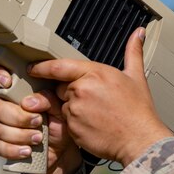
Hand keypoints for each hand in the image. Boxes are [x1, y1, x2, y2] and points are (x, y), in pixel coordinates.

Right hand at [0, 67, 81, 173]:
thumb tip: (30, 101)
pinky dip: (13, 149)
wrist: (61, 148)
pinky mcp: (1, 143)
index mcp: (19, 91)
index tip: (7, 82)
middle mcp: (6, 106)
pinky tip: (27, 151)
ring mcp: (1, 125)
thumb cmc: (59, 121)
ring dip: (20, 135)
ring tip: (38, 138)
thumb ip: (49, 99)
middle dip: (18, 116)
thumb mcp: (61, 108)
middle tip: (38, 121)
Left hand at [28, 28, 168, 165]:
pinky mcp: (72, 129)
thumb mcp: (136, 77)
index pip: (59, 66)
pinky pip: (66, 124)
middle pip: (63, 88)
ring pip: (64, 106)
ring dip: (74, 110)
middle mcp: (81, 90)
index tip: (33, 68)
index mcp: (94, 73)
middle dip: (72, 93)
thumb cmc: (138, 111)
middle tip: (94, 102)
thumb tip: (139, 33)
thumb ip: (133, 53)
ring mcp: (75, 110)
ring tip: (97, 115)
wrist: (139, 140)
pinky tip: (93, 126)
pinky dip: (76, 124)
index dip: (42, 67)